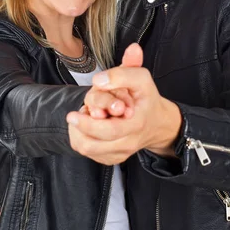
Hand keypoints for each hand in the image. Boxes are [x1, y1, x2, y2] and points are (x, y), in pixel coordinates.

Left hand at [66, 43, 182, 164]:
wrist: (157, 123)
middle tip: (72, 115)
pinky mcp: (113, 158)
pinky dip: (81, 139)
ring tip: (81, 118)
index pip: (109, 129)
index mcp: (136, 122)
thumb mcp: (141, 78)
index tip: (80, 108)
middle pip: (94, 143)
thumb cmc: (145, 99)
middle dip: (79, 127)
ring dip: (78, 133)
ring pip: (87, 149)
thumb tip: (103, 75)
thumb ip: (125, 71)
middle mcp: (128, 141)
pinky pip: (88, 153)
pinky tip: (86, 127)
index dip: (89, 123)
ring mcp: (120, 152)